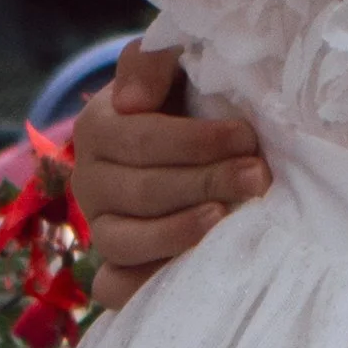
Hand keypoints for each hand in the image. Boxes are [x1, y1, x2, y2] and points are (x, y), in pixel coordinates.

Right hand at [72, 43, 268, 309]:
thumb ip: (152, 61)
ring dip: (180, 233)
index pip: (141, 139)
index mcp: (97, 127)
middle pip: (143, 191)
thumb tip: (131, 102)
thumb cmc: (187, 94)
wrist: (189, 132)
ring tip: (227, 218)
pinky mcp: (116, 266)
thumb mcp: (174, 62)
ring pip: (125, 241)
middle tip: (258, 177)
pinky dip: (143, 286)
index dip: (196, 141)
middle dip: (205, 183)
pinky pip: (114, 286)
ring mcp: (100, 227)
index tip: (247, 138)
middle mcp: (89, 181)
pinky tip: (190, 272)